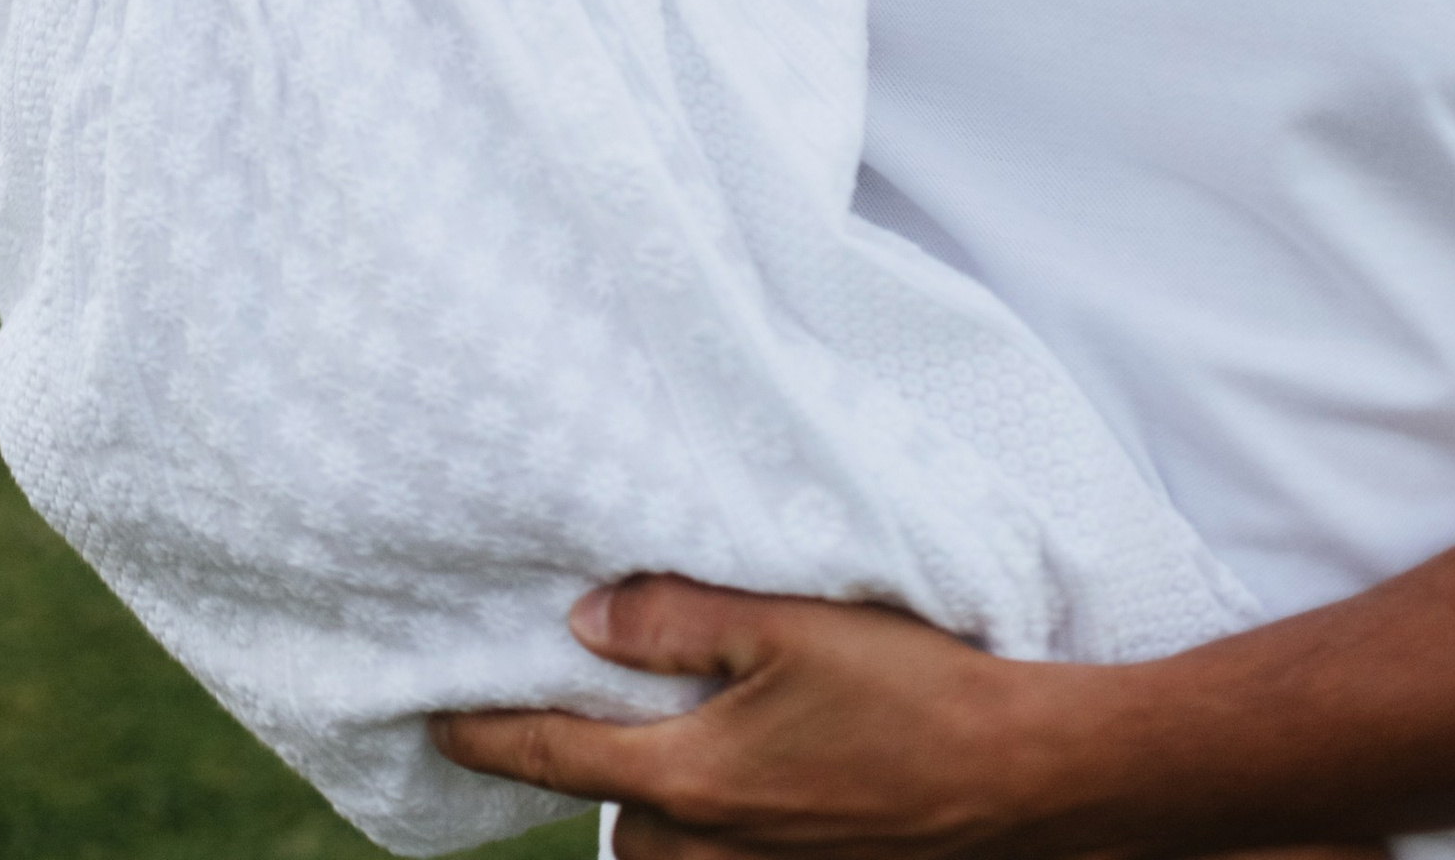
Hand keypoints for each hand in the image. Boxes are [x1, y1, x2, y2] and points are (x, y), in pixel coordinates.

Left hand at [433, 579, 1390, 859]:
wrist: (1029, 776)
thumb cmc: (914, 688)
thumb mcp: (788, 623)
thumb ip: (678, 618)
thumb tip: (583, 622)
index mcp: (695, 779)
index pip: (554, 757)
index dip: (482, 735)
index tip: (425, 721)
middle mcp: (718, 844)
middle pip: (613, 820)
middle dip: (588, 773)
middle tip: (572, 705)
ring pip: (667, 853)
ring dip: (652, 807)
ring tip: (659, 738)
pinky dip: (707, 829)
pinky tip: (733, 775)